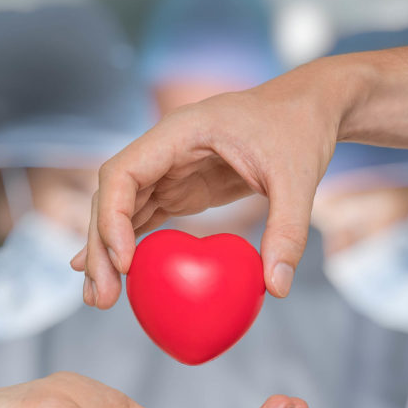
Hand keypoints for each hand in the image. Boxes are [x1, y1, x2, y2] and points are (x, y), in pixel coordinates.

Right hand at [72, 59, 354, 308]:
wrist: (308, 108)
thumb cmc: (300, 130)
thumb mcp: (299, 178)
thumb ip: (288, 230)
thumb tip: (277, 288)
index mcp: (180, 132)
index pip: (123, 172)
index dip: (113, 216)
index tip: (126, 262)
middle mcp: (163, 149)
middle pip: (110, 196)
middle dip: (100, 246)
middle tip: (103, 298)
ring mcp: (167, 169)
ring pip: (119, 210)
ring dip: (106, 252)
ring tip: (101, 299)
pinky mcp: (179, 187)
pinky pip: (142, 218)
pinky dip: (127, 247)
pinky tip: (116, 277)